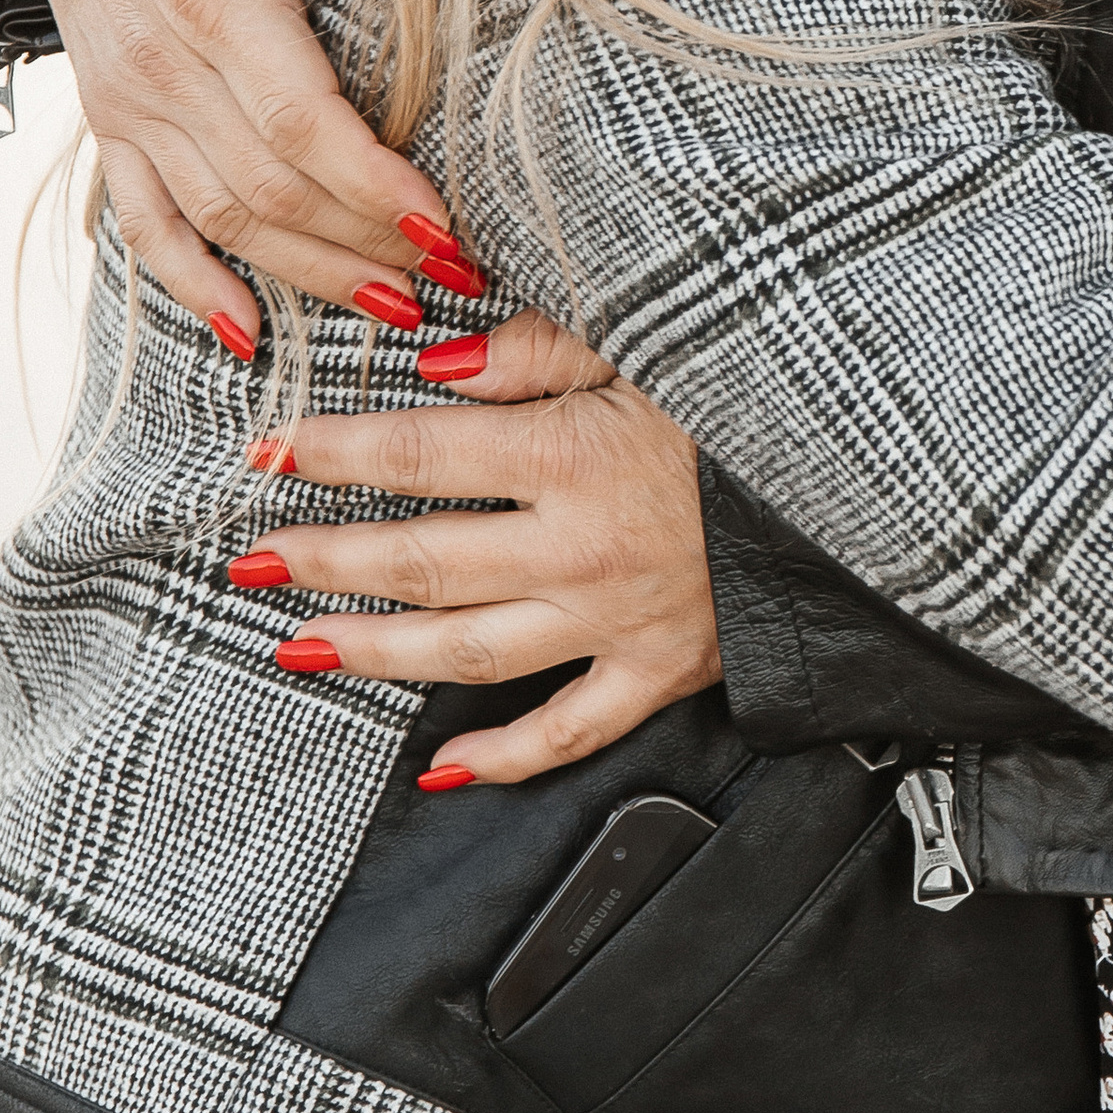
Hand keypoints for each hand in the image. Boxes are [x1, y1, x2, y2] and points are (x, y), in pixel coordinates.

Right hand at [0, 0, 439, 341]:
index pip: (301, 121)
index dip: (375, 185)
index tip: (450, 224)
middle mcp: (163, 67)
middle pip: (274, 188)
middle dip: (370, 245)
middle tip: (461, 279)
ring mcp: (130, 102)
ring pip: (223, 219)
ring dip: (311, 275)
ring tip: (401, 309)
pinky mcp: (110, 118)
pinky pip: (143, 223)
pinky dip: (192, 285)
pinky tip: (249, 333)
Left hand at [231, 314, 721, 785]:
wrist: (862, 477)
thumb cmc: (752, 396)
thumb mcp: (649, 343)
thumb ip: (540, 349)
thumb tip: (439, 359)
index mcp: (574, 455)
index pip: (420, 455)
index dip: (334, 452)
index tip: (270, 449)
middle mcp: (581, 548)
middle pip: (421, 561)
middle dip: (323, 560)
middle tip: (250, 562)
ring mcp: (617, 619)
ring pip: (468, 650)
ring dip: (373, 652)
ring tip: (299, 647)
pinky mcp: (662, 670)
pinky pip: (571, 731)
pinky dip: (503, 758)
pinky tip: (441, 769)